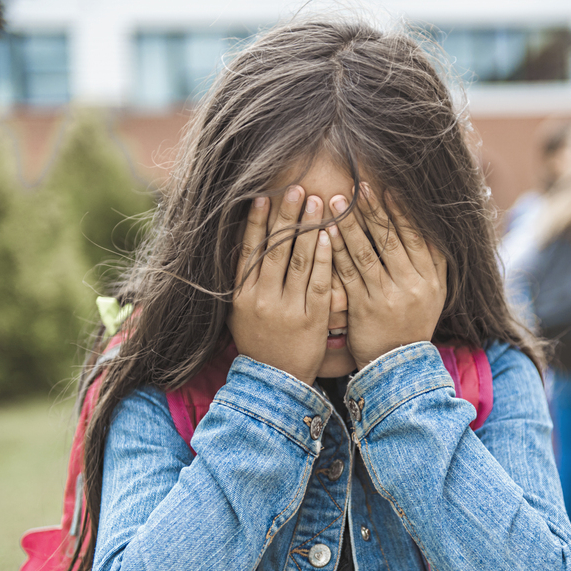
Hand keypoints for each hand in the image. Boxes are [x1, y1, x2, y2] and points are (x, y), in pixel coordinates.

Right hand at [229, 186, 331, 384]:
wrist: (274, 382)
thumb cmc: (260, 343)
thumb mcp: (241, 313)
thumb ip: (245, 281)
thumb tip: (247, 245)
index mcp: (241, 295)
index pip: (247, 250)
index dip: (255, 222)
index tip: (262, 195)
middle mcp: (261, 298)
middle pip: (273, 248)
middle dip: (285, 216)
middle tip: (295, 187)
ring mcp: (286, 308)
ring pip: (296, 261)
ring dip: (306, 228)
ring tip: (316, 201)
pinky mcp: (310, 319)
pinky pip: (318, 282)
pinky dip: (323, 257)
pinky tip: (330, 235)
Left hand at [328, 185, 446, 369]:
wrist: (399, 365)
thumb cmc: (413, 322)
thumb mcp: (435, 293)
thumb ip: (432, 261)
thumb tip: (431, 222)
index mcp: (432, 278)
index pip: (416, 236)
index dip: (401, 211)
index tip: (387, 187)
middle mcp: (413, 285)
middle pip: (390, 240)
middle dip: (372, 210)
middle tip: (357, 186)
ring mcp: (388, 297)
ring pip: (367, 253)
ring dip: (350, 224)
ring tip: (335, 201)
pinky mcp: (364, 308)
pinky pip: (348, 274)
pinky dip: (337, 251)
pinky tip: (326, 232)